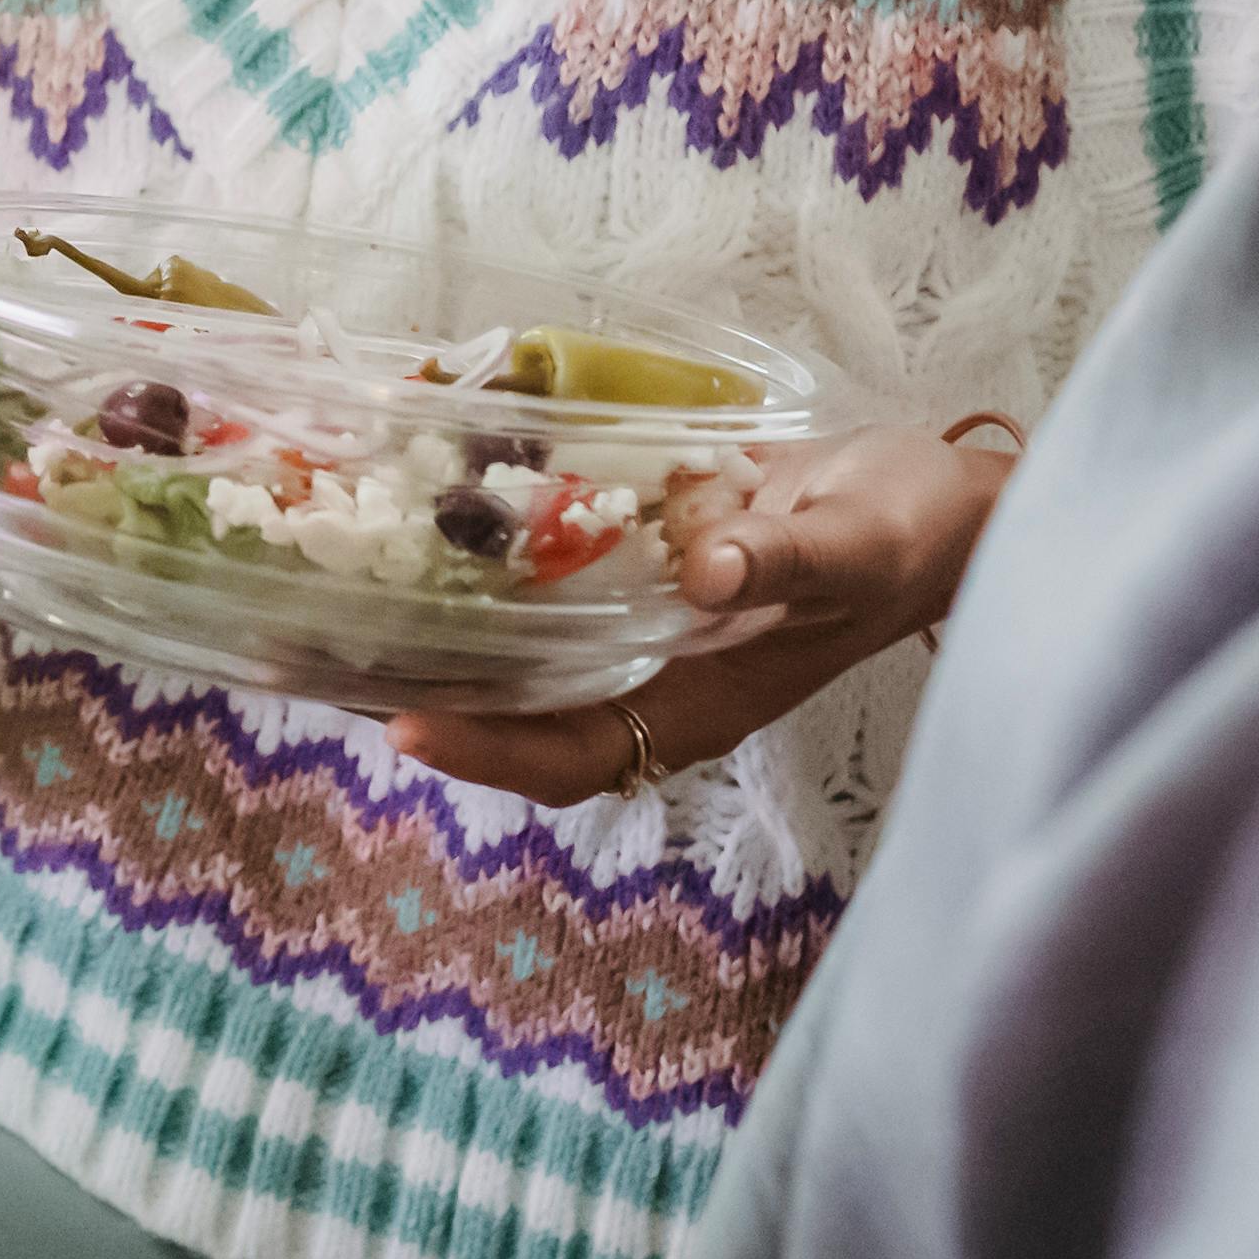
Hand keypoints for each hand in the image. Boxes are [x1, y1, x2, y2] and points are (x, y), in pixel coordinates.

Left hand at [389, 421, 1016, 805]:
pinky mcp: (643, 573)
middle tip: (311, 664)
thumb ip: (784, 558)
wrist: (947, 504)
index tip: (407, 724)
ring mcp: (646, 629)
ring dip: (436, 638)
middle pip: (520, 716)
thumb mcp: (859, 543)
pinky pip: (548, 589)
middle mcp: (658, 678)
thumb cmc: (912, 536)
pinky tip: (423, 520)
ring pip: (521, 657)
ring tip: (331, 605)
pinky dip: (486, 569)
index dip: (490, 747)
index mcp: (703, 700)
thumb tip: (707, 568)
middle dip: (422, 699)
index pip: (574, 754)